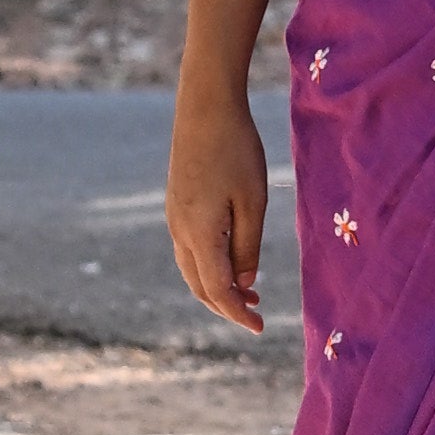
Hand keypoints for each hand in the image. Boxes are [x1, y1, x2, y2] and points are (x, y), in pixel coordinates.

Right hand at [167, 86, 271, 334]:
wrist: (204, 107)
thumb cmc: (236, 150)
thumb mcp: (253, 201)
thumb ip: (248, 246)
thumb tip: (244, 282)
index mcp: (200, 233)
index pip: (217, 290)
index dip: (238, 313)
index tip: (260, 327)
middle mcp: (180, 231)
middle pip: (199, 286)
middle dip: (226, 306)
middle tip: (256, 314)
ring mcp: (174, 217)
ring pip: (191, 269)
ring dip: (217, 287)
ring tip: (249, 291)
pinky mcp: (176, 205)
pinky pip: (189, 249)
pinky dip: (209, 266)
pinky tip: (230, 260)